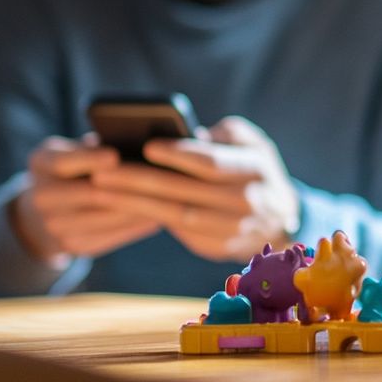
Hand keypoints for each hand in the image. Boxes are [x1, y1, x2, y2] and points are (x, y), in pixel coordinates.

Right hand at [10, 136, 161, 265]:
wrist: (47, 209)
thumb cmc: (76, 167)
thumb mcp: (77, 149)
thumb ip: (99, 145)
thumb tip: (138, 140)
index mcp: (41, 163)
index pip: (63, 162)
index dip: (90, 160)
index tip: (114, 156)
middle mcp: (40, 197)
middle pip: (88, 194)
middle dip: (125, 188)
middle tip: (158, 180)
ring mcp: (54, 225)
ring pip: (104, 218)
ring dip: (138, 208)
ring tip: (167, 198)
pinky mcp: (72, 246)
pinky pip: (110, 236)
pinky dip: (136, 226)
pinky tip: (158, 215)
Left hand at [89, 116, 300, 263]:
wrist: (279, 218)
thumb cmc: (255, 169)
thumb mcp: (251, 142)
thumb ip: (222, 134)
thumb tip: (181, 134)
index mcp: (256, 169)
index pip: (212, 163)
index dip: (179, 155)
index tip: (147, 146)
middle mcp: (247, 202)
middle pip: (185, 192)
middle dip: (140, 180)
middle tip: (103, 170)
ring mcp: (233, 229)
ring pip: (176, 216)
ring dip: (135, 203)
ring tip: (102, 189)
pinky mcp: (217, 247)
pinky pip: (178, 232)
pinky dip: (147, 218)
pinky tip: (122, 205)